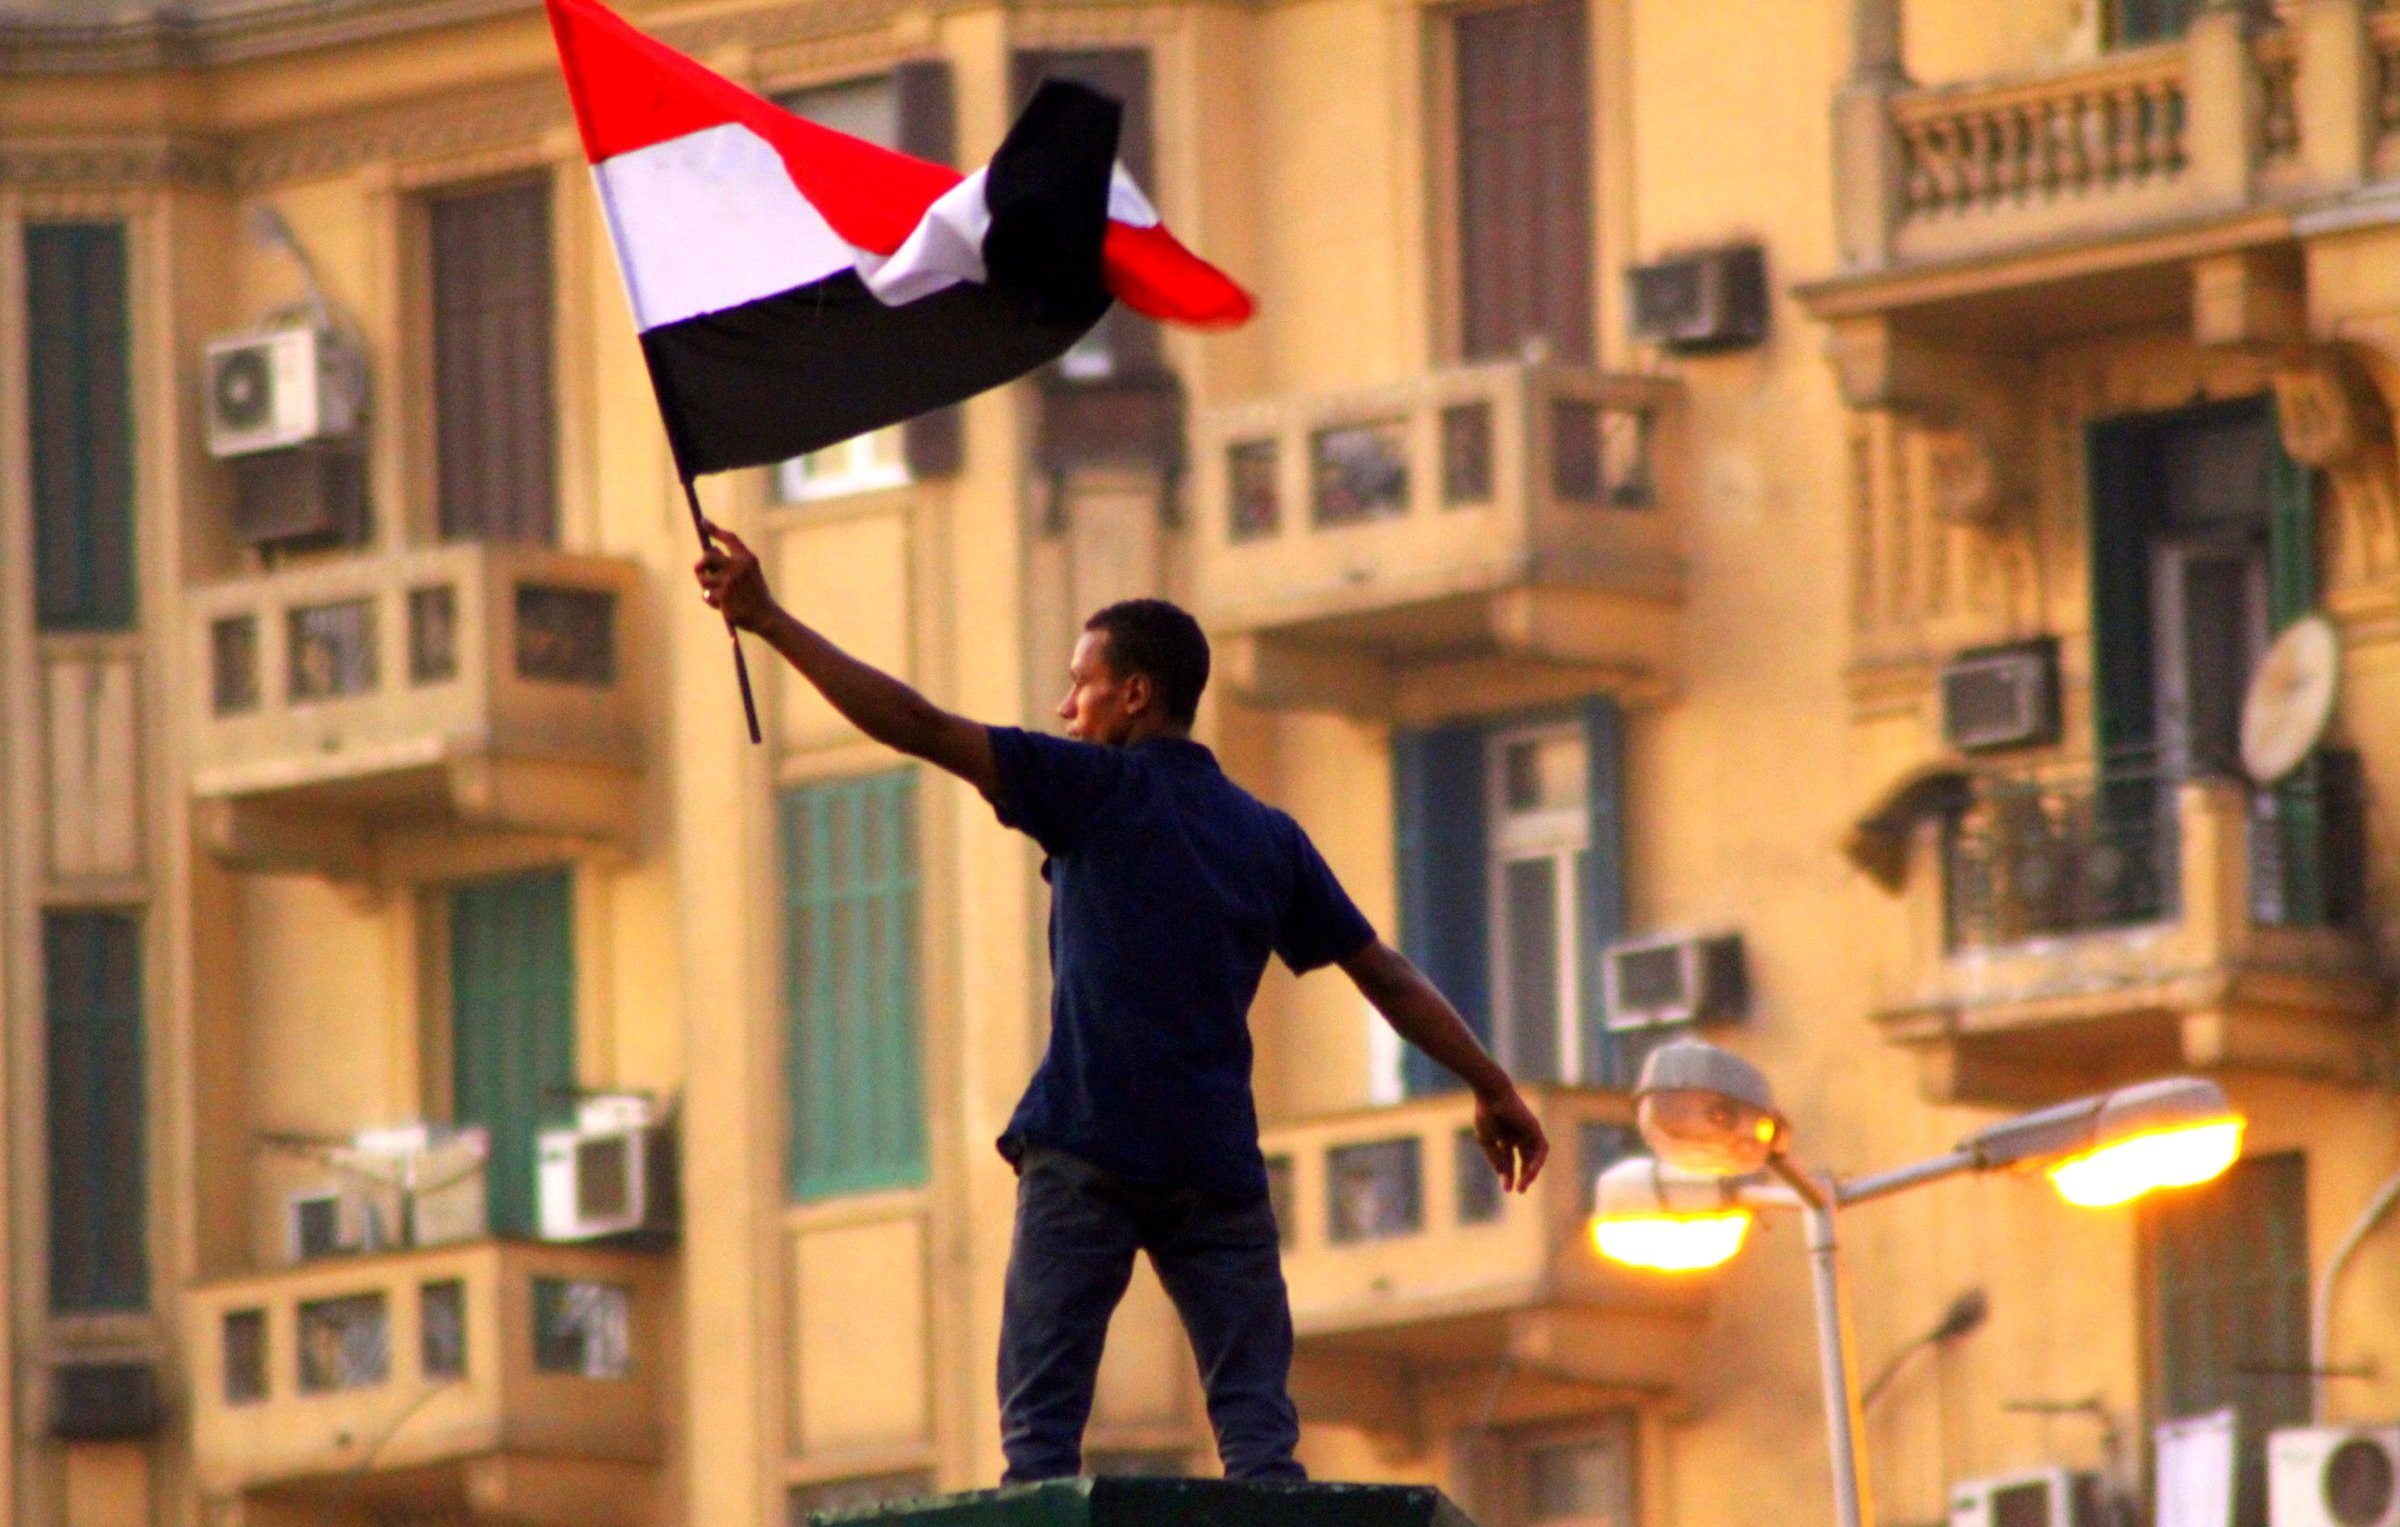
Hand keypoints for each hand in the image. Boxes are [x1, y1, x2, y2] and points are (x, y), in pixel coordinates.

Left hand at [694, 520, 778, 634]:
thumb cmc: (756, 593)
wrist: (765, 616)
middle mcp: (738, 567)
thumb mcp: (750, 572)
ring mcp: (729, 582)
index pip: (729, 538)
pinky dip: (711, 600)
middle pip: (708, 555)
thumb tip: (709, 549)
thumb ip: (732, 561)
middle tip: (700, 569)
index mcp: (747, 559)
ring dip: (705, 585)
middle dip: (701, 563)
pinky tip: (723, 605)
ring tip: (717, 593)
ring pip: (703, 578)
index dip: (715, 529)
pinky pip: (706, 595)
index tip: (703, 521)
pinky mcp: (722, 597)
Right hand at [1472, 1083, 1547, 1192]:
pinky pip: (1541, 1149)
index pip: (1510, 1161)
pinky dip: (1537, 1161)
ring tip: (1524, 1184)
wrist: (1491, 1094)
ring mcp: (1528, 1132)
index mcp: (1506, 1138)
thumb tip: (1503, 1175)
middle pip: (1524, 1161)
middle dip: (1522, 1176)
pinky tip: (1530, 1171)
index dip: (1507, 1175)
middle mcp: (1519, 1136)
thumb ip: (1496, 1158)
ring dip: (1531, 1171)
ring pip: (1534, 1156)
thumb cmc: (1486, 1114)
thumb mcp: (1488, 1141)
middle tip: (1519, 1191)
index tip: (1506, 1189)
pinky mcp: (1535, 1128)